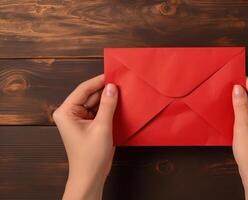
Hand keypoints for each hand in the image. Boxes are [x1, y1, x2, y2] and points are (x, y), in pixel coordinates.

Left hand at [53, 74, 117, 199]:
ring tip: (122, 94)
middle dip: (104, 91)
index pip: (83, 90)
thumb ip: (107, 105)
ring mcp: (78, 119)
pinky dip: (107, 109)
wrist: (90, 176)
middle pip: (89, 95)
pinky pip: (98, 111)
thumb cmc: (90, 156)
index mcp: (66, 112)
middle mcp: (70, 113)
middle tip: (121, 85)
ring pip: (95, 103)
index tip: (113, 75)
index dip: (98, 81)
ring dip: (107, 100)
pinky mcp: (87, 125)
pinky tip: (118, 105)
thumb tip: (112, 87)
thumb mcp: (102, 127)